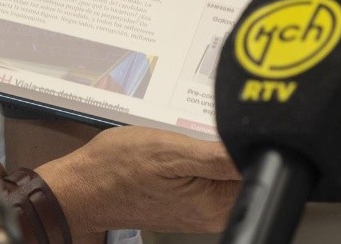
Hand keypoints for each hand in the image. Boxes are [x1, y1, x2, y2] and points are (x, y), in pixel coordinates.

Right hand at [34, 126, 241, 239]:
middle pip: (244, 169)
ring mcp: (201, 208)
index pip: (258, 169)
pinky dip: (196, 158)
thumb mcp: (167, 150)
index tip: (222, 129)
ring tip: (179, 142)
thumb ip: (216, 155)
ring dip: (208, 149)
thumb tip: (259, 153)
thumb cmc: (115, 168)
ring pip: (224, 169)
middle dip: (226, 143)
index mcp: (216, 203)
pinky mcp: (188, 201)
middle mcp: (214, 212)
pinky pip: (207, 175)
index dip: (248, 141)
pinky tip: (175, 151)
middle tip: (192, 134)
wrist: (82, 187)